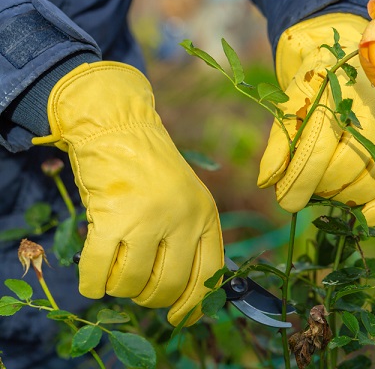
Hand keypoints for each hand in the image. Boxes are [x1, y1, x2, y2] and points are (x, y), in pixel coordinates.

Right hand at [33, 62, 223, 325]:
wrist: (119, 128)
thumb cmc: (151, 170)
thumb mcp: (188, 200)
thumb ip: (190, 241)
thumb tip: (188, 302)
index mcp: (206, 214)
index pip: (209, 275)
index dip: (194, 304)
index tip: (181, 319)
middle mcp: (183, 218)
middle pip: (169, 286)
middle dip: (150, 298)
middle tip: (139, 289)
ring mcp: (148, 218)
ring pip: (133, 283)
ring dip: (121, 288)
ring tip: (118, 273)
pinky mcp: (113, 218)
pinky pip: (100, 271)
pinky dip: (93, 283)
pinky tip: (92, 282)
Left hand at [258, 14, 374, 225]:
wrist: (348, 54)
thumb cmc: (314, 86)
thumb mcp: (289, 106)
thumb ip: (279, 144)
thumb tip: (267, 182)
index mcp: (337, 87)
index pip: (319, 144)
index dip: (301, 180)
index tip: (286, 202)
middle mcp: (374, 102)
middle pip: (349, 164)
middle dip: (323, 188)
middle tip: (309, 192)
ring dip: (349, 197)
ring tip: (329, 196)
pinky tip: (364, 216)